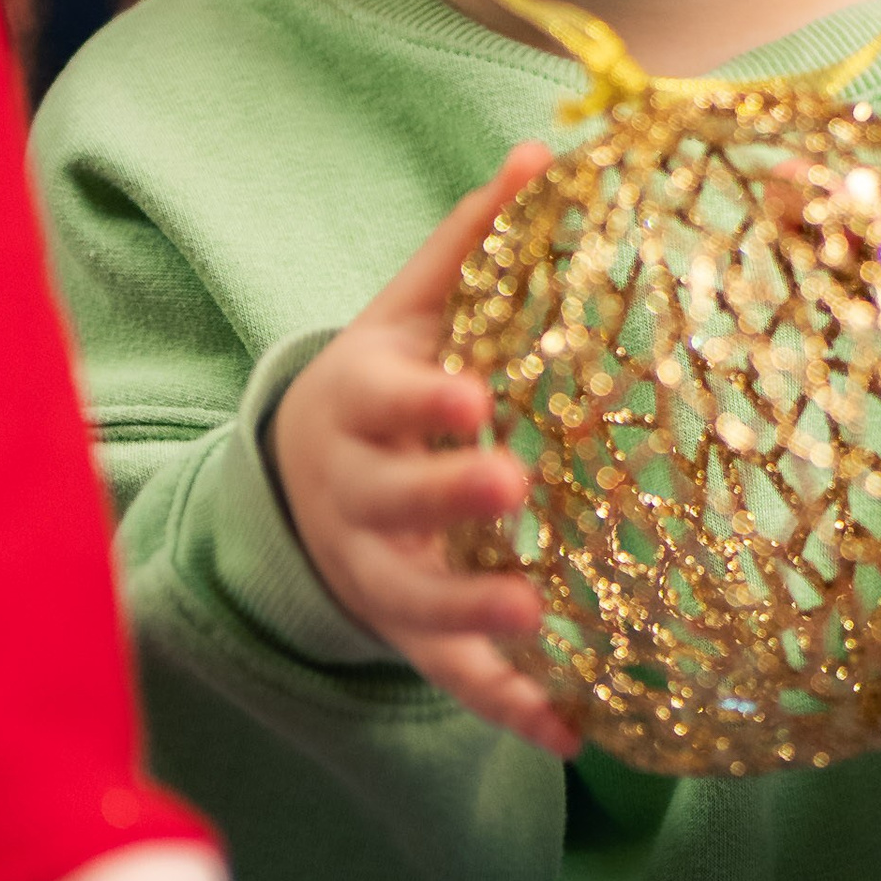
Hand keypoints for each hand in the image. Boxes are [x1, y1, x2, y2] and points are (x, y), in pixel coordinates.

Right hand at [269, 147, 579, 758]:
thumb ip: (468, 244)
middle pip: (396, 505)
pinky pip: (455, 680)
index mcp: (361, 405)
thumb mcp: (407, 313)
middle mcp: (362, 496)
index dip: (426, 406)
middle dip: (448, 499)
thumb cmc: (383, 386)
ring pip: (420, 603)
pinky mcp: (412, 635)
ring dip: (475, 615)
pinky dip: (509, 708)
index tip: (475, 397)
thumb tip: (541, 152)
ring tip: (537, 617)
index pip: (389, 404)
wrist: (306, 483)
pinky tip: (574, 729)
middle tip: (510, 487)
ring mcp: (382, 575)